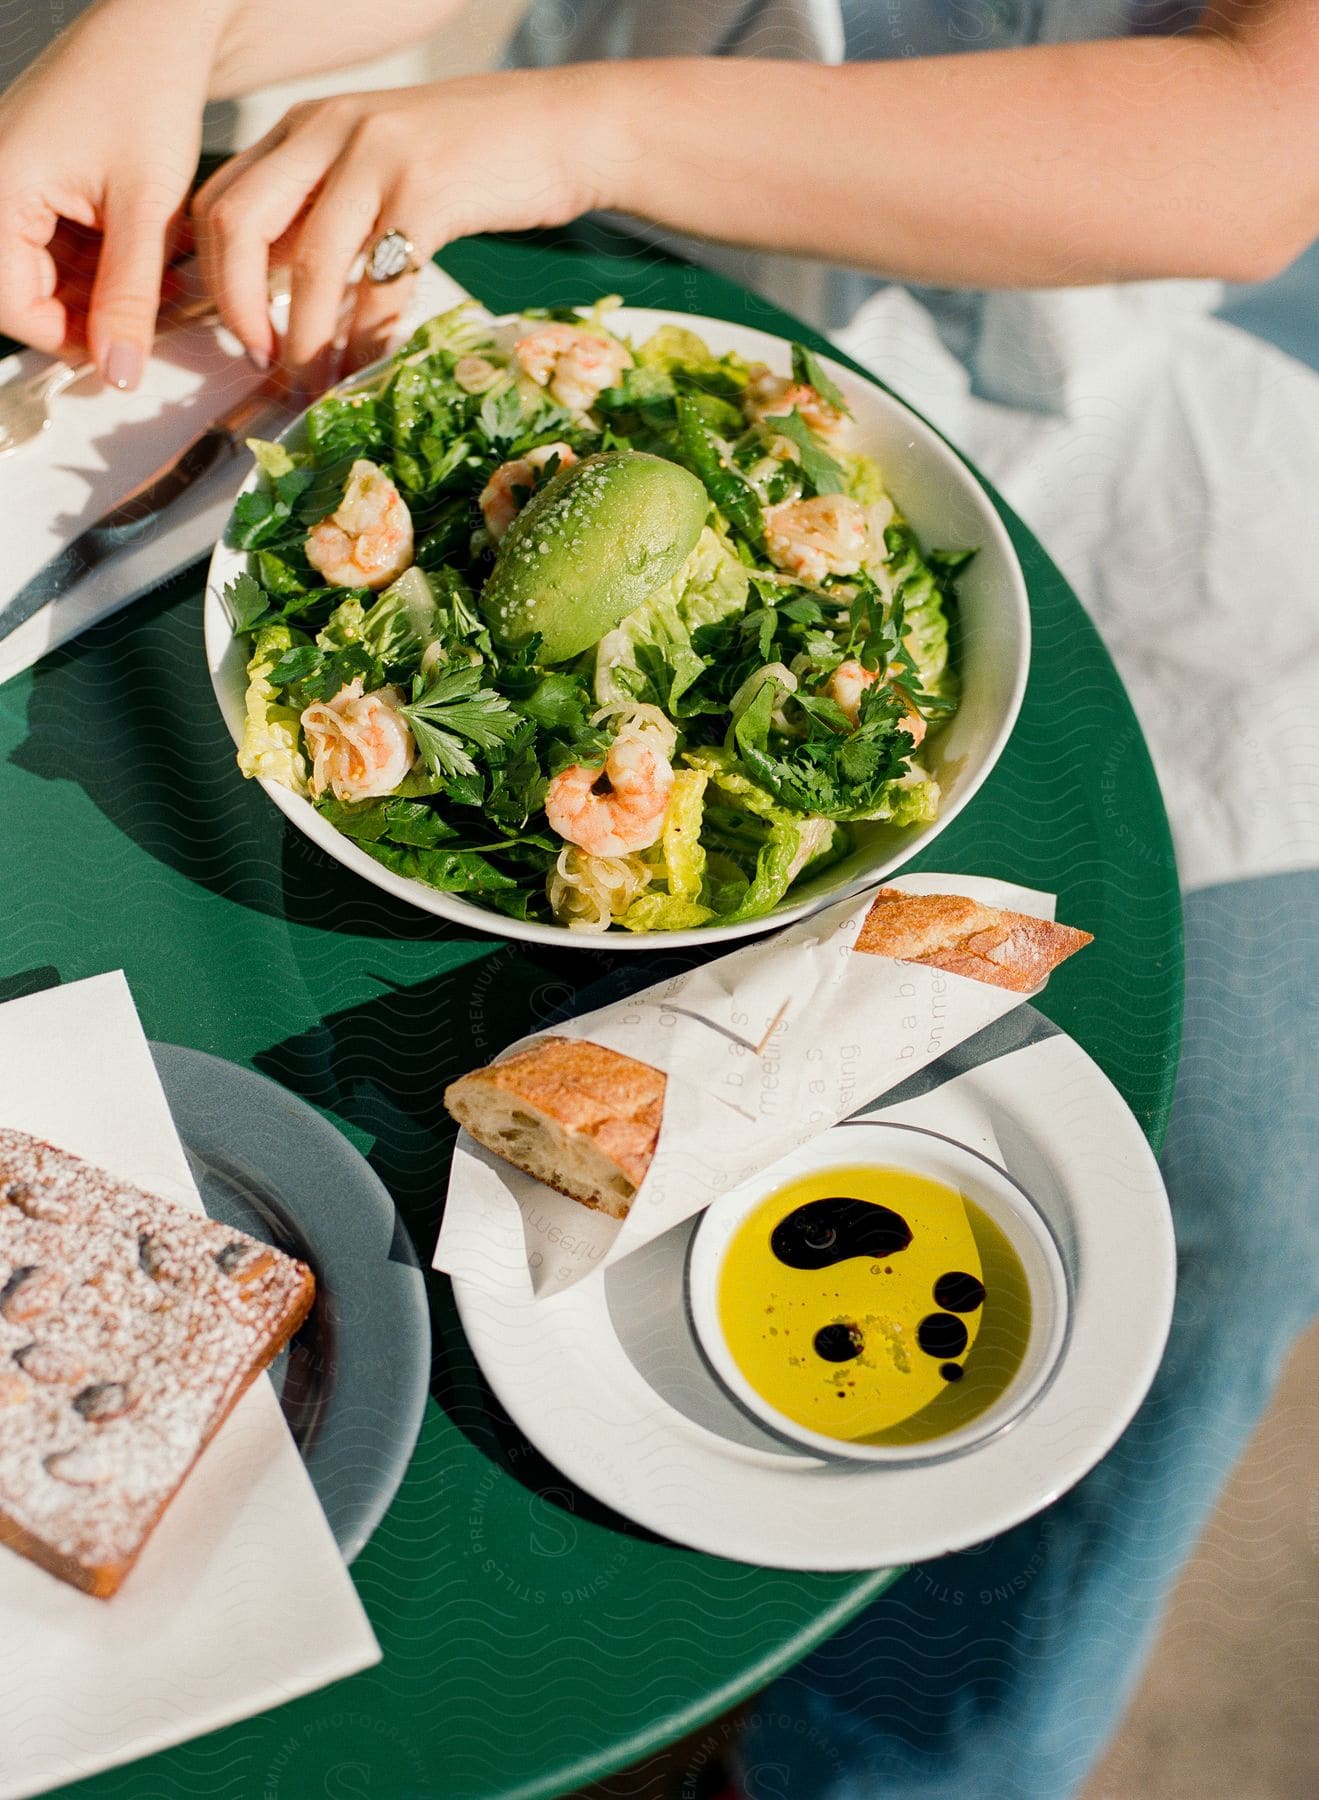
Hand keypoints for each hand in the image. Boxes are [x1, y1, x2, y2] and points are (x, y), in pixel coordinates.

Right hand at [0, 0, 219, 385]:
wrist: (158, 27)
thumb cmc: (145, 89)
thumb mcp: (145, 210)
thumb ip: (129, 298)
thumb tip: (117, 371)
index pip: (13, 305)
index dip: (71, 339)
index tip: (124, 354)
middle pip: (27, 292)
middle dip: (91, 311)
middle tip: (150, 318)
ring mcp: (12, 181)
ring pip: (48, 274)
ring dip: (102, 288)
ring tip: (158, 280)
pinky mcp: (37, 179)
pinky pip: (59, 244)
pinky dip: (102, 259)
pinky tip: (144, 254)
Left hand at [192, 71, 607, 376]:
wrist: (567, 129)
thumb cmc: (480, 157)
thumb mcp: (380, 164)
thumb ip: (323, 208)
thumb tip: (272, 283)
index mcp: (308, 124)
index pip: (221, 199)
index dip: (213, 276)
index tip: (239, 333)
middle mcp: (330, 128)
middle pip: (238, 223)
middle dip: (238, 309)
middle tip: (261, 363)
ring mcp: (378, 156)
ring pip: (308, 265)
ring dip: (305, 341)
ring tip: (314, 384)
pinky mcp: (428, 193)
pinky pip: (379, 284)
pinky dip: (368, 338)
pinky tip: (370, 366)